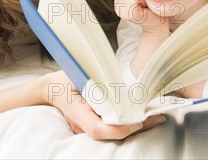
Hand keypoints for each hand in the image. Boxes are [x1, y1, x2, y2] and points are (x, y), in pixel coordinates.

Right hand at [44, 71, 165, 139]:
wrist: (51, 88)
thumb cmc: (64, 79)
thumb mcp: (78, 75)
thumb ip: (95, 79)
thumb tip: (114, 80)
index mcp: (76, 112)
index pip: (97, 128)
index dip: (118, 128)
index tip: (137, 121)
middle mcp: (81, 125)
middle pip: (110, 133)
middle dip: (134, 128)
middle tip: (156, 118)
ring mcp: (86, 128)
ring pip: (112, 132)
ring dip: (134, 125)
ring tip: (155, 117)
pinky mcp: (93, 125)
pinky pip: (111, 127)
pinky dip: (127, 122)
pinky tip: (144, 116)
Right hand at [114, 0, 168, 33]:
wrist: (158, 22)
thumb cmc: (149, 8)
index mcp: (117, 5)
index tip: (137, 0)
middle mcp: (118, 11)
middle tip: (141, 4)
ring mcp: (124, 14)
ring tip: (143, 5)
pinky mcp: (132, 15)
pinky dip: (141, 0)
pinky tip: (144, 7)